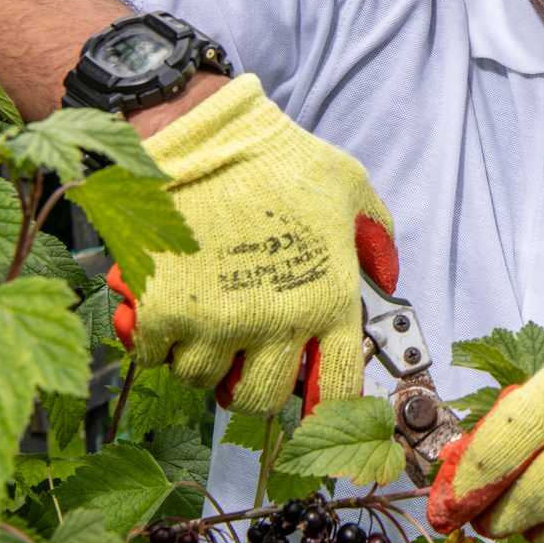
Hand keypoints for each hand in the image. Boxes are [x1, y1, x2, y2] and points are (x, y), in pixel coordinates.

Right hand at [106, 74, 398, 414]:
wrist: (208, 138)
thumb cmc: (279, 159)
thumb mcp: (350, 187)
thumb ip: (375, 235)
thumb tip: (386, 276)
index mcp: (330, 300)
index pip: (339, 389)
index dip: (326, 405)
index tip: (310, 399)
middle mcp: (278, 323)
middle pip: (261, 400)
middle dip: (252, 386)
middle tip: (244, 359)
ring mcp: (218, 322)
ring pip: (204, 381)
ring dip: (203, 360)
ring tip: (206, 324)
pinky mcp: (165, 313)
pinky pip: (157, 358)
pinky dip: (158, 342)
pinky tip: (169, 309)